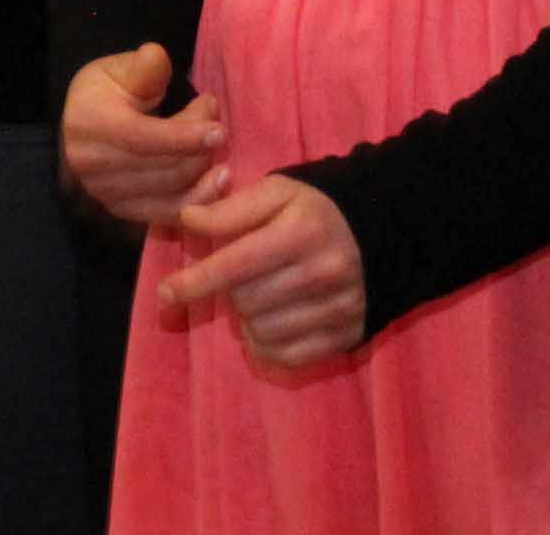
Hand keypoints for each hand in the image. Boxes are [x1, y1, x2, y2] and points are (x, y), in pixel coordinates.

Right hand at [59, 43, 227, 226]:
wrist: (82, 125)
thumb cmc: (105, 92)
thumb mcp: (118, 69)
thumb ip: (143, 67)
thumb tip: (158, 56)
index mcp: (89, 124)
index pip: (143, 137)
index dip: (184, 136)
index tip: (220, 130)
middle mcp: (92, 165)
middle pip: (163, 165)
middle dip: (199, 144)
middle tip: (217, 119)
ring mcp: (106, 193)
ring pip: (172, 189)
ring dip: (203, 166)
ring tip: (216, 141)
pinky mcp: (122, 211)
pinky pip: (169, 213)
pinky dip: (200, 199)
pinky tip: (219, 181)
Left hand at [158, 169, 367, 365]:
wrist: (385, 235)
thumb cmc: (317, 210)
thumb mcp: (277, 192)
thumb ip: (231, 208)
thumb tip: (188, 220)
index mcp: (303, 232)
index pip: (236, 264)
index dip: (194, 281)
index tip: (165, 293)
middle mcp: (324, 273)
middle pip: (245, 300)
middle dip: (228, 289)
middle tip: (237, 275)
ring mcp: (339, 309)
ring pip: (261, 331)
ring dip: (247, 318)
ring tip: (258, 295)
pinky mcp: (347, 337)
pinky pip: (287, 356)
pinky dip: (267, 345)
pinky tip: (270, 321)